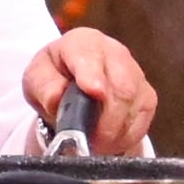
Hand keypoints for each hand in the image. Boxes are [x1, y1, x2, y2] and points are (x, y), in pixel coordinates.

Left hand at [23, 28, 157, 153]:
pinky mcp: (147, 97)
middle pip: (121, 86)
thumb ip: (44, 86)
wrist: (71, 86)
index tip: (94, 92)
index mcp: (83, 42)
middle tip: (88, 139)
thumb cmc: (53, 79)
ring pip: (134, 105)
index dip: (92, 75)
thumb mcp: (36, 80)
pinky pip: (142, 121)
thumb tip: (56, 98)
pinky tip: (108, 139)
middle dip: (105, 118)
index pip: (90, 56)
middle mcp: (114, 53)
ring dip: (113, 130)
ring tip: (94, 141)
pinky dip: (124, 137)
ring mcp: (136, 74)